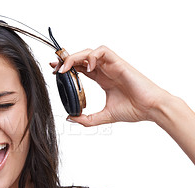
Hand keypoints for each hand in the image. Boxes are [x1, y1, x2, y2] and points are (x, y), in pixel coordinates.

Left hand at [51, 46, 171, 126]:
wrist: (150, 109)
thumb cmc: (133, 110)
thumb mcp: (104, 116)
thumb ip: (87, 119)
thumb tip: (70, 118)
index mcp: (102, 79)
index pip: (80, 68)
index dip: (67, 68)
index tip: (54, 72)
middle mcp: (105, 70)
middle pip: (81, 58)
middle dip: (66, 60)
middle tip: (54, 68)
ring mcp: (111, 65)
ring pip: (89, 51)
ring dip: (75, 57)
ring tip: (65, 68)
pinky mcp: (118, 62)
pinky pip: (102, 51)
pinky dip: (92, 55)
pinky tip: (87, 67)